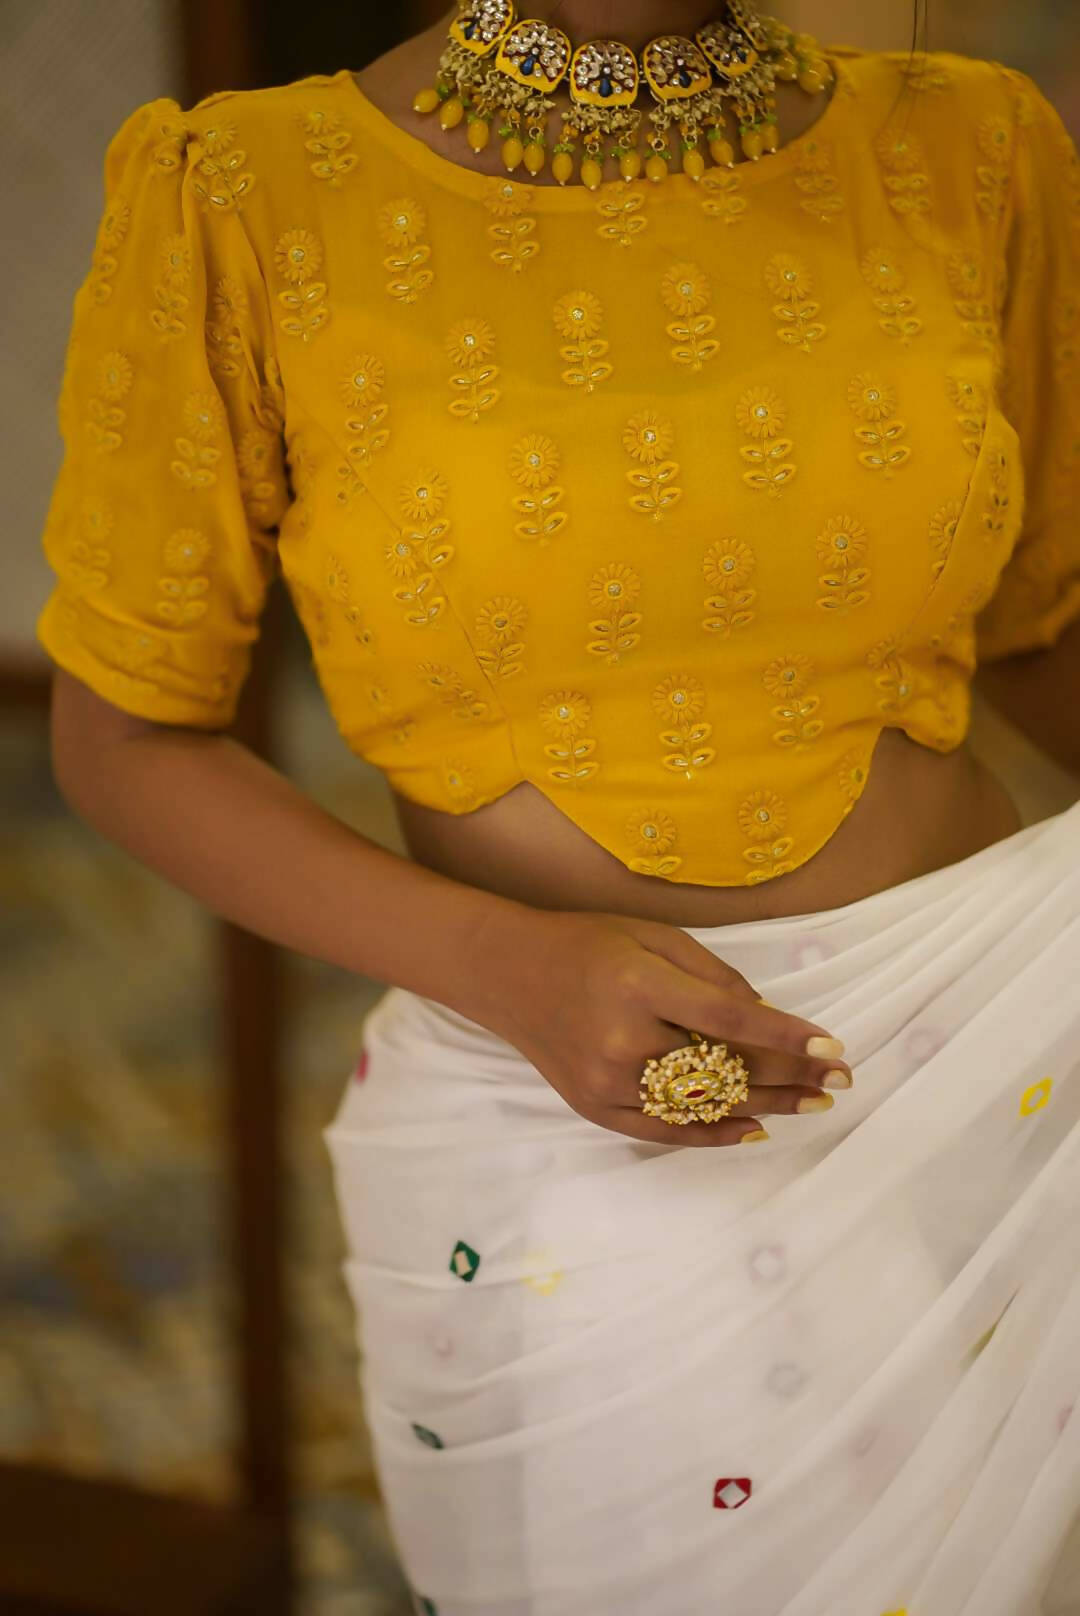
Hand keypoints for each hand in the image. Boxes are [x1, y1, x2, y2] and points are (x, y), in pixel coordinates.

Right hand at [479, 907, 852, 1146]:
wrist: (507, 974)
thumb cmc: (588, 943)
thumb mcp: (652, 936)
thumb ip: (711, 975)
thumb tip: (765, 1016)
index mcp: (639, 984)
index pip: (728, 1019)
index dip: (785, 1038)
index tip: (834, 1050)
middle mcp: (622, 1038)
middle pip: (723, 1069)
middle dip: (789, 1077)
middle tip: (839, 1082)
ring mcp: (606, 1081)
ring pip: (700, 1104)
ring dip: (765, 1106)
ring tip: (812, 1104)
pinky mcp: (594, 1108)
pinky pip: (664, 1131)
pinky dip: (713, 1133)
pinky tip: (755, 1129)